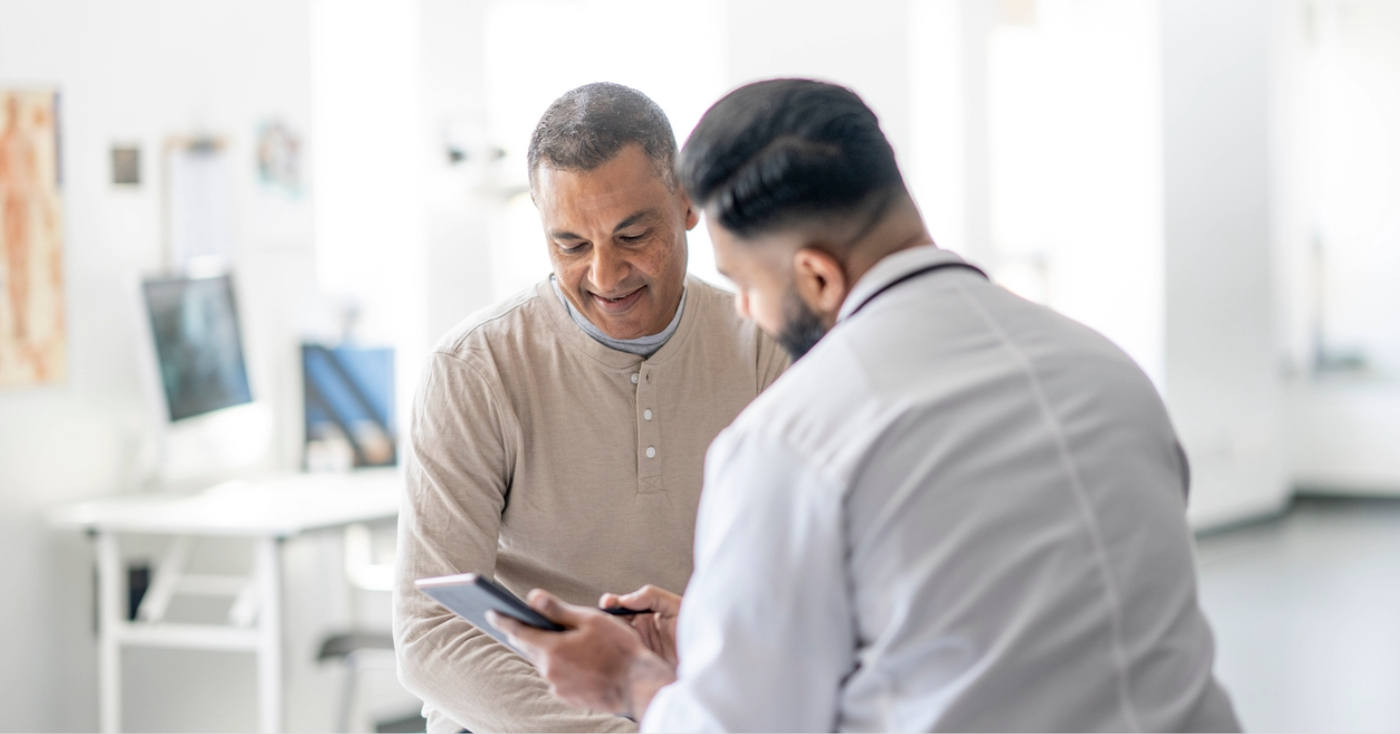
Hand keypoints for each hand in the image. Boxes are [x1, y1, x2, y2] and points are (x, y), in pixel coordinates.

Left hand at [488, 589, 676, 719]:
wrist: (639, 685)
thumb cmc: (619, 649)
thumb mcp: (590, 620)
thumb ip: (558, 610)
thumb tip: (532, 598)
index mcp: (552, 649)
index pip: (518, 630)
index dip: (504, 618)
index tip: (492, 611)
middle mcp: (550, 671)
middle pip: (531, 647)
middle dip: (531, 633)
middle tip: (534, 620)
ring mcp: (558, 687)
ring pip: (545, 663)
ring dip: (551, 650)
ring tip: (570, 640)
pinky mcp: (568, 697)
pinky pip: (558, 676)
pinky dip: (563, 666)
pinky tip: (582, 659)